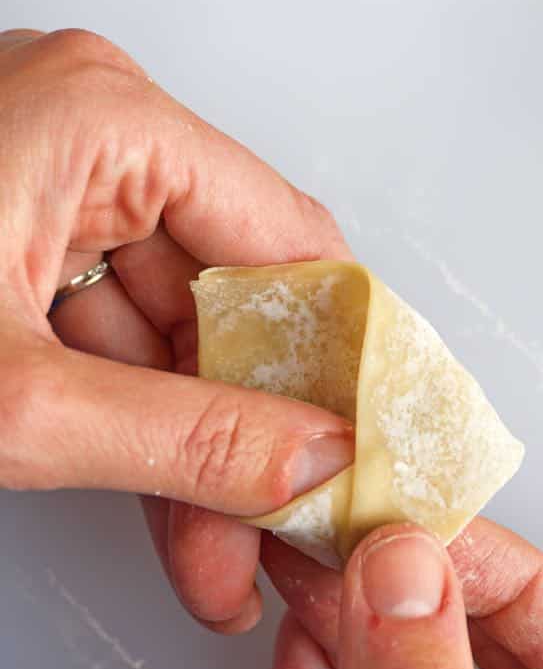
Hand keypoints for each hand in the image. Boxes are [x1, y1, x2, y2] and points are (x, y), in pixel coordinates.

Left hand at [0, 27, 354, 631]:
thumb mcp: (13, 401)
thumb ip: (185, 439)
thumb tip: (306, 461)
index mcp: (105, 115)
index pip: (289, 237)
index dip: (344, 353)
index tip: (378, 437)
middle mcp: (86, 119)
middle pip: (226, 287)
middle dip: (254, 427)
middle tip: (294, 524)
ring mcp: (41, 166)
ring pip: (162, 317)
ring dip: (190, 439)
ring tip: (217, 553)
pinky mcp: (3, 218)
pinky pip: (99, 318)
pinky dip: (124, 410)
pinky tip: (161, 503)